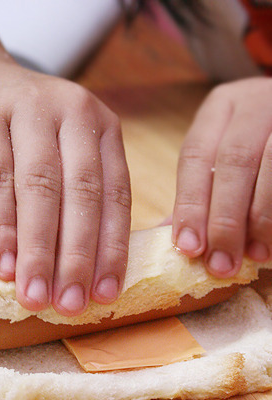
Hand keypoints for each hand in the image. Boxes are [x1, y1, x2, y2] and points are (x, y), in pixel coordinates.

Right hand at [0, 57, 130, 313]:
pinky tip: (5, 266)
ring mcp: (29, 108)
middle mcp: (73, 112)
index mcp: (102, 128)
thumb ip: (79, 200)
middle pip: (82, 194)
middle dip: (78, 257)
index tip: (105, 294)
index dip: (113, 248)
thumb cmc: (25, 134)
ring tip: (37, 297)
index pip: (116, 194)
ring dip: (40, 251)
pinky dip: (2, 228)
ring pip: (40, 189)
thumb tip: (88, 274)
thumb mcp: (64, 154)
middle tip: (71, 305)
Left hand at [172, 77, 271, 276]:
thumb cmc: (255, 140)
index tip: (188, 247)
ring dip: (260, 218)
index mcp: (220, 108)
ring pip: (271, 167)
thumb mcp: (223, 149)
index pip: (195, 156)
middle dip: (225, 219)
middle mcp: (253, 104)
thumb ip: (200, 189)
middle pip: (233, 162)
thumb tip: (169, 236)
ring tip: (253, 255)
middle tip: (220, 263)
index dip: (190, 204)